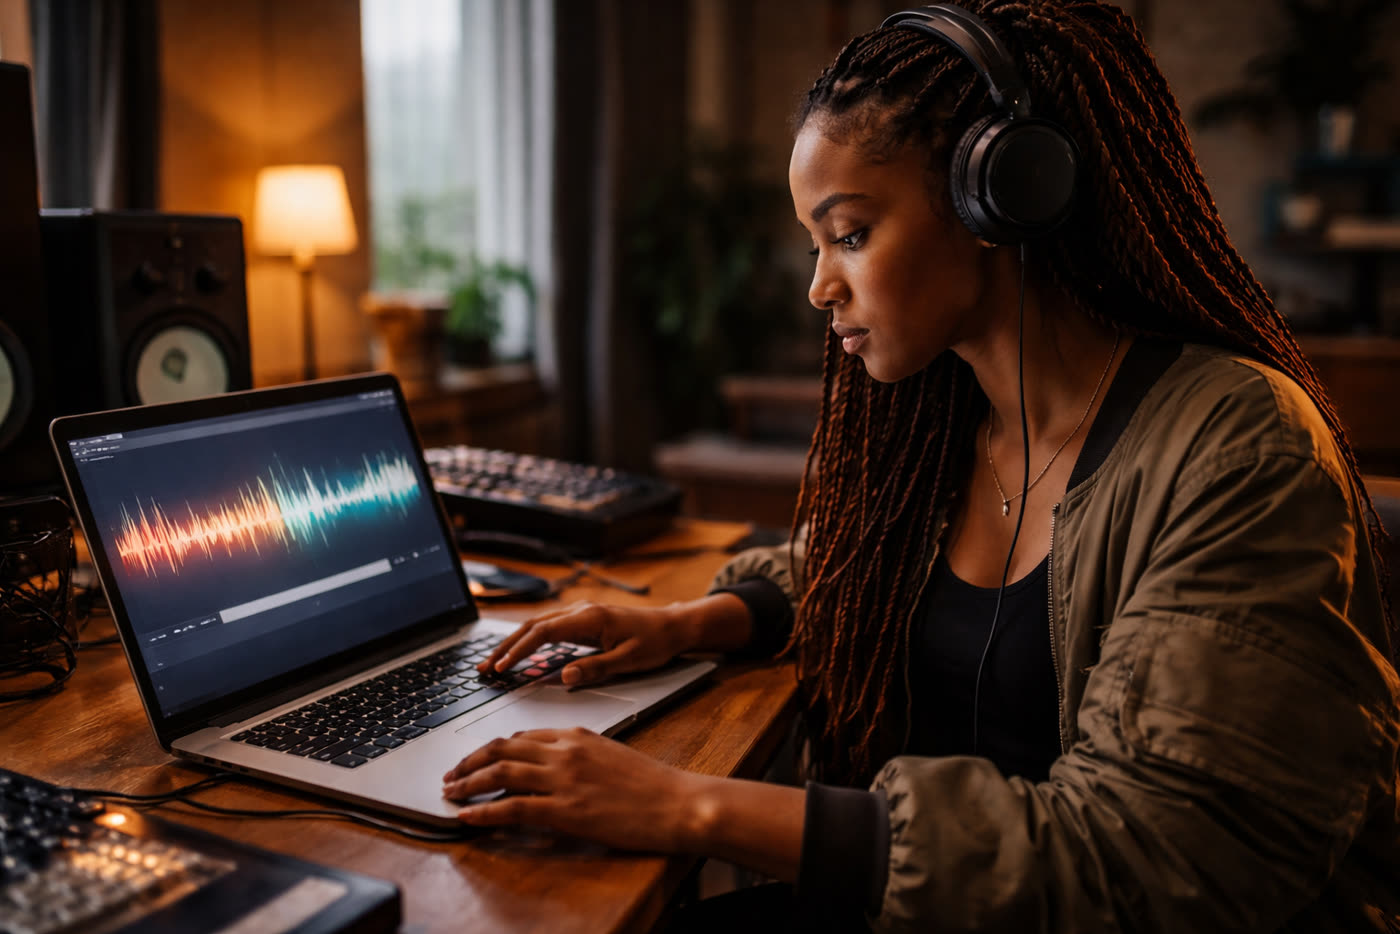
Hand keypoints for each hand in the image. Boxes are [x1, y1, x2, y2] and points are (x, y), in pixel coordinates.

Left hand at [442, 727, 709, 851]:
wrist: (677, 802)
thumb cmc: (651, 784)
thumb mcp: (610, 754)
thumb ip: (578, 753)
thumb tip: (551, 764)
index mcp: (576, 735)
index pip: (521, 736)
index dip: (491, 748)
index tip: (476, 759)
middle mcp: (564, 751)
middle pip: (502, 748)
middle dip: (470, 761)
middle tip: (451, 775)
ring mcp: (563, 780)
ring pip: (500, 773)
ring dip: (468, 782)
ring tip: (450, 792)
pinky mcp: (565, 810)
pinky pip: (512, 807)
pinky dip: (484, 810)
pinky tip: (467, 816)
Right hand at [478, 602, 693, 685]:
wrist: (673, 626)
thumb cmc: (655, 643)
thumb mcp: (628, 660)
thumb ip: (596, 668)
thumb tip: (565, 676)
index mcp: (590, 618)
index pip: (543, 633)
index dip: (518, 651)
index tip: (501, 668)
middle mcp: (581, 611)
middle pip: (533, 626)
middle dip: (505, 647)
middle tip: (483, 669)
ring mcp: (581, 613)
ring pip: (538, 626)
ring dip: (514, 643)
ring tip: (493, 663)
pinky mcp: (583, 620)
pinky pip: (549, 629)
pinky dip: (529, 641)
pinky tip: (518, 655)